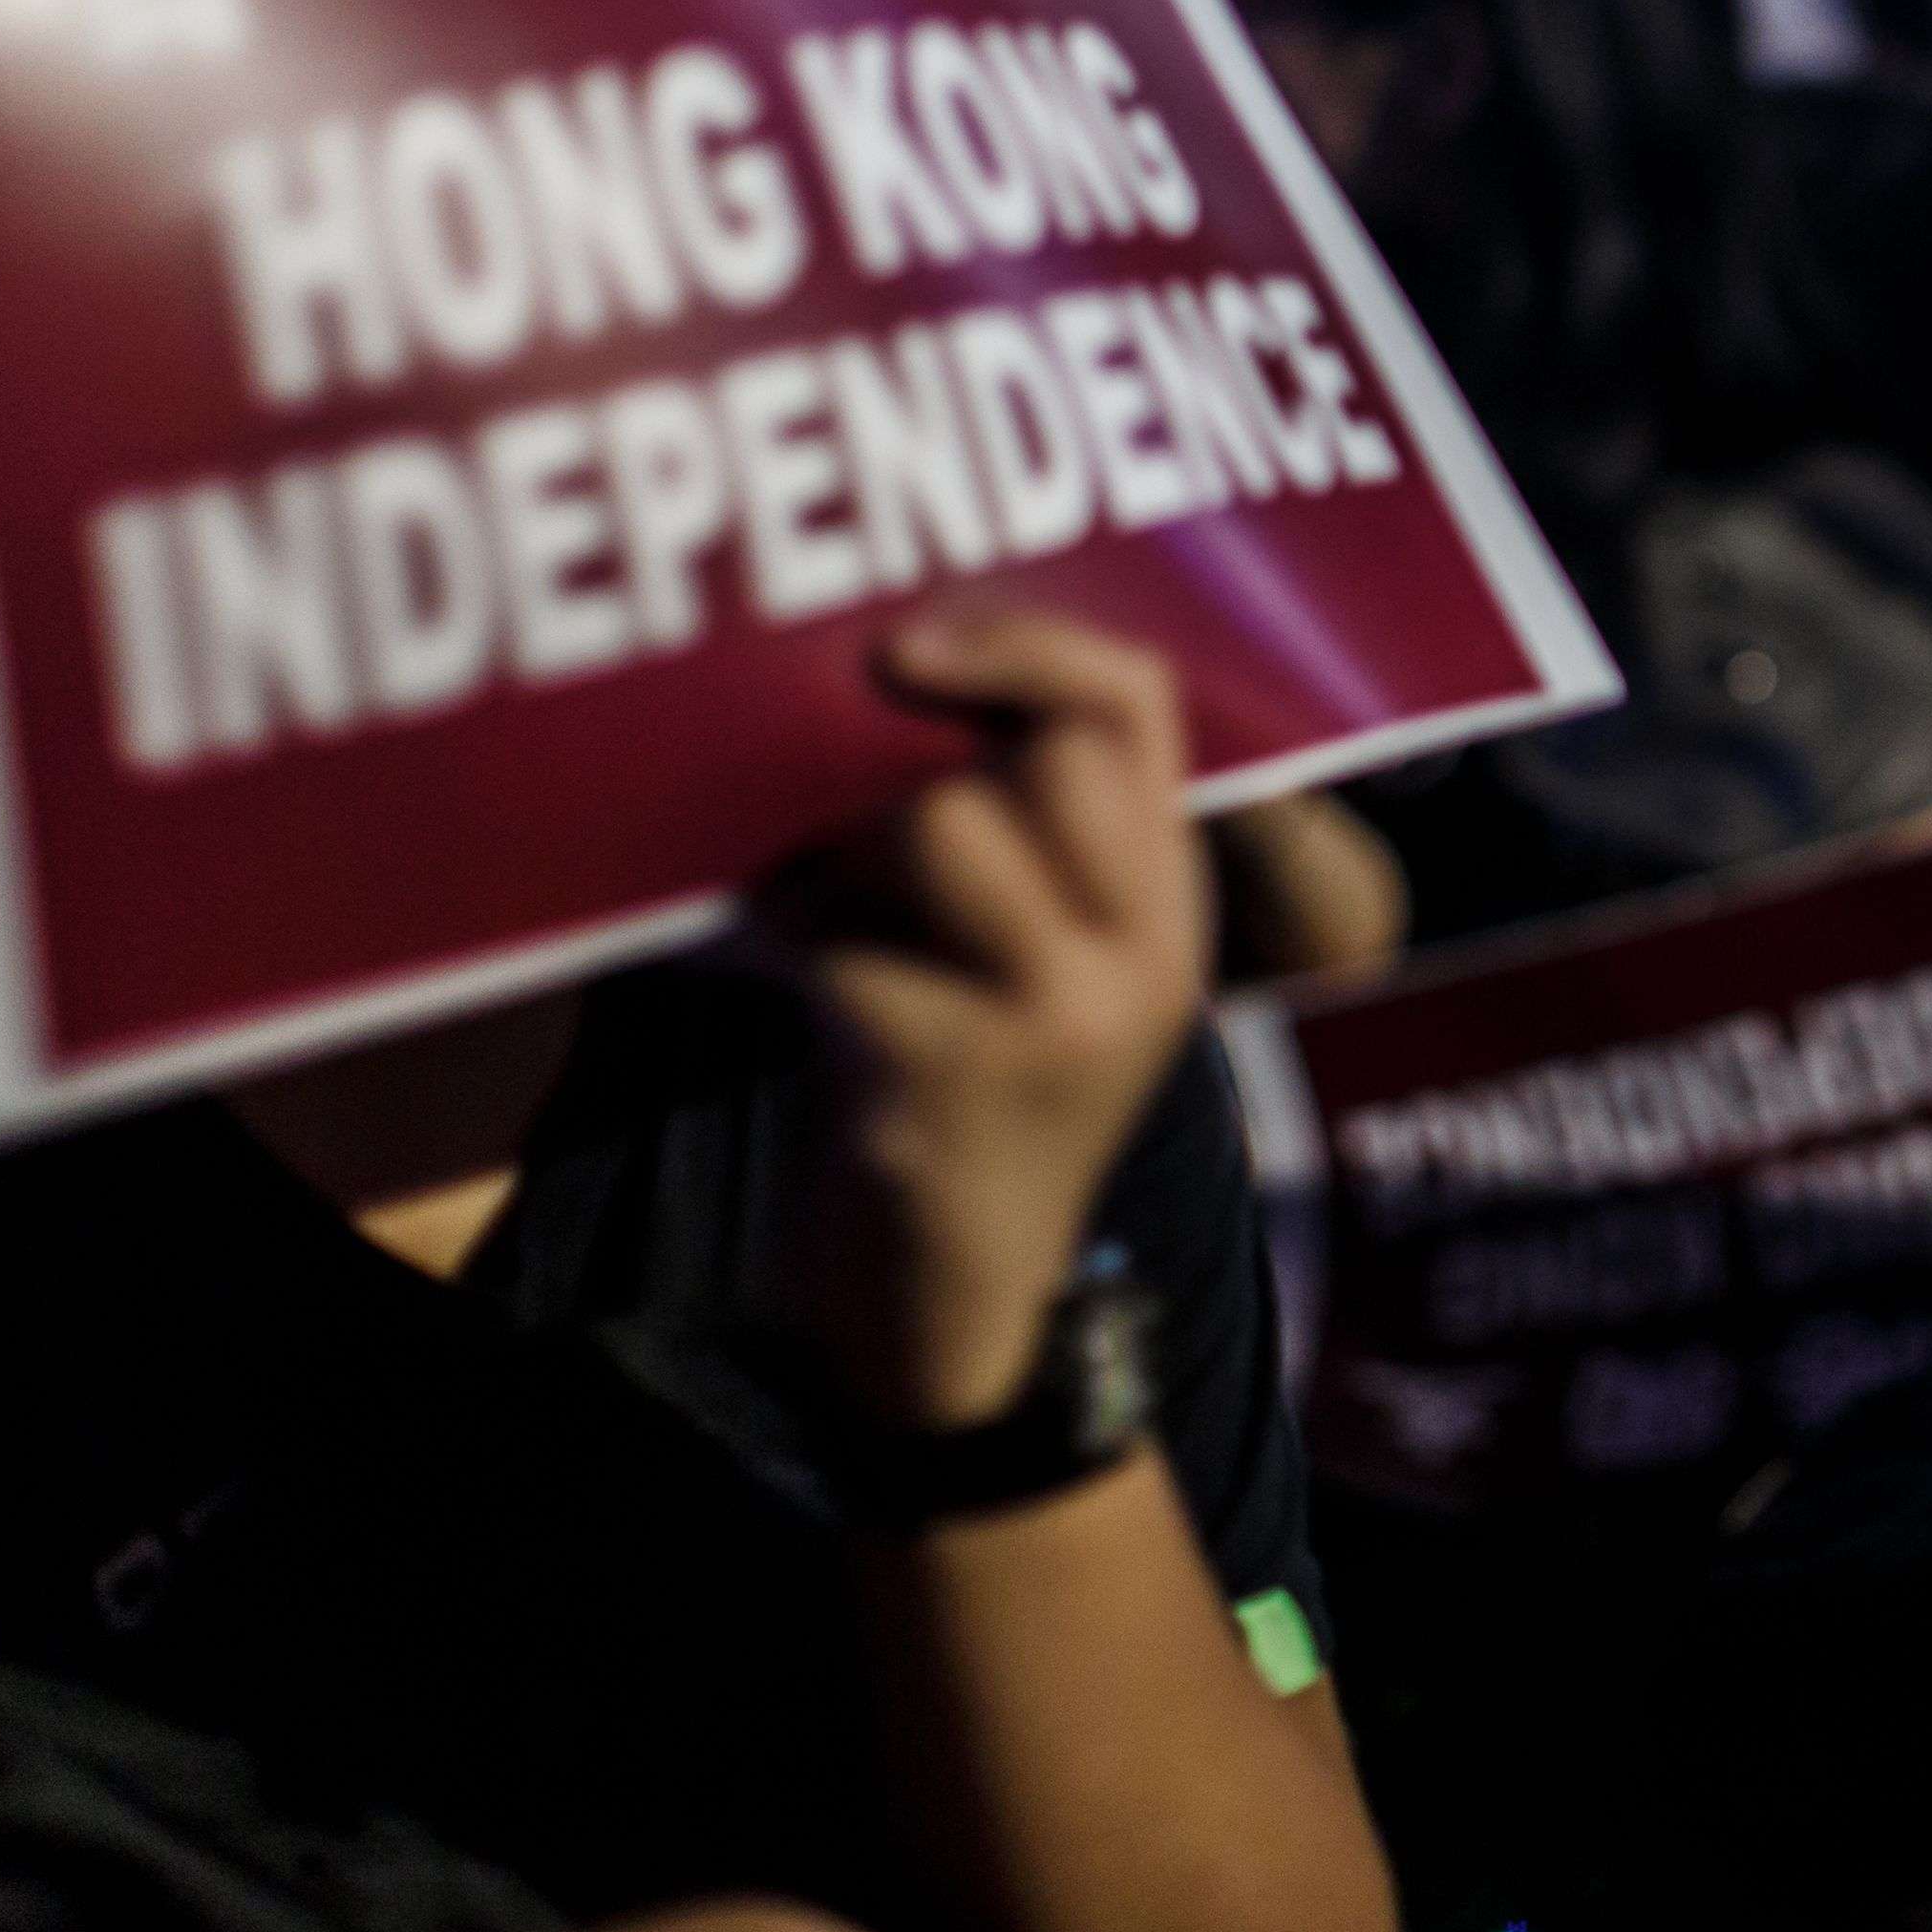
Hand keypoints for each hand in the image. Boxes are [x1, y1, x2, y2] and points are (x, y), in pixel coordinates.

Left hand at [778, 606, 1213, 1429]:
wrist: (952, 1290)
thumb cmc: (964, 1081)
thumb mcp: (1040, 952)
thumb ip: (1025, 826)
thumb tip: (894, 657)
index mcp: (1165, 901)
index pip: (1136, 705)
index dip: (1026, 641)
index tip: (904, 649)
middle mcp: (1146, 952)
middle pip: (1046, 756)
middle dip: (921, 776)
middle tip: (856, 845)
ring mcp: (1065, 1017)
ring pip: (936, 825)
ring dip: (840, 858)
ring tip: (820, 921)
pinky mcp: (960, 1073)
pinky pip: (838, 936)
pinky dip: (775, 941)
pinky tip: (766, 973)